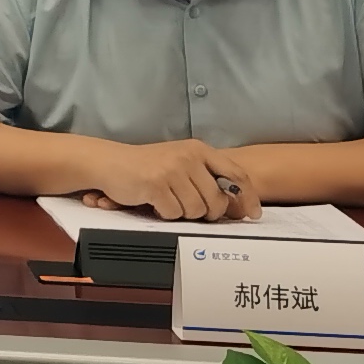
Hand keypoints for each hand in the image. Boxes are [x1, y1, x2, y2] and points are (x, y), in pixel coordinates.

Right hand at [79, 139, 257, 222]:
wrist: (110, 162)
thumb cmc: (148, 166)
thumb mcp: (182, 162)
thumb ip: (208, 177)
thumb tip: (236, 205)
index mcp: (199, 149)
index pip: (236, 175)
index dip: (248, 197)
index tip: (252, 213)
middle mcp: (188, 157)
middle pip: (217, 200)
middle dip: (208, 212)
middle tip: (192, 209)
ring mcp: (171, 170)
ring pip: (196, 209)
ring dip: (184, 213)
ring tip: (170, 202)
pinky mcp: (155, 184)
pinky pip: (173, 213)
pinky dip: (165, 213)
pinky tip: (155, 202)